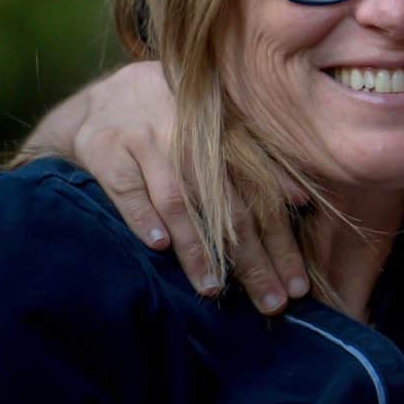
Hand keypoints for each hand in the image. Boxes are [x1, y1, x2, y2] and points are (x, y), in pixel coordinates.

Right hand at [33, 62, 308, 312]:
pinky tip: (158, 247)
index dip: (282, 243)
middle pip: (228, 206)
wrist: (103, 101)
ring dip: (197, 247)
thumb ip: (260, 163)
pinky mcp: (107, 149)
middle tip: (270, 302)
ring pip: (178, 200)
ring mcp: (148, 140)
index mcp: (226, 134)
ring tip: (213, 287)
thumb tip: (300, 201)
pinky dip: (143, 217)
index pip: (262, 197)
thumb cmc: (173, 124)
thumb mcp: (218, 133)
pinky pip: (128, 188)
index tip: (297, 285)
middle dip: (252, 259)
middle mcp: (191, 136)